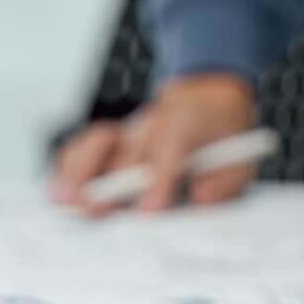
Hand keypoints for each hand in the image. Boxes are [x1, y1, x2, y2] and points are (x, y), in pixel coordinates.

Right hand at [50, 73, 256, 213]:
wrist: (210, 93)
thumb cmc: (225, 131)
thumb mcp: (244, 156)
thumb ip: (227, 179)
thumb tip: (200, 196)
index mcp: (190, 121)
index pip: (170, 148)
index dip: (159, 179)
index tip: (150, 209)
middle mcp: (154, 122)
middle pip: (129, 150)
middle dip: (112, 182)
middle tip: (95, 210)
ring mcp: (131, 127)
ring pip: (100, 141)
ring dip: (80, 171)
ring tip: (65, 201)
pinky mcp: (116, 137)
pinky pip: (86, 145)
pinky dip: (70, 165)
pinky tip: (58, 189)